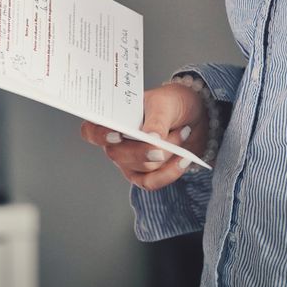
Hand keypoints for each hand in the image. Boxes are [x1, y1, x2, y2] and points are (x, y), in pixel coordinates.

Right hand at [81, 83, 207, 190]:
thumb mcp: (165, 104)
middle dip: (144, 150)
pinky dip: (170, 173)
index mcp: (114, 120)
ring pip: (141, 168)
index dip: (100, 135)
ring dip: (166, 153)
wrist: (194, 115)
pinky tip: (184, 159)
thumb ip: (156, 121)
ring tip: (182, 133)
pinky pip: (152, 182)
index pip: (92, 130)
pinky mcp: (146, 175)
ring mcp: (129, 161)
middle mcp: (116, 143)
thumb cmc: (172, 103)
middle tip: (167, 139)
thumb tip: (151, 139)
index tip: (117, 134)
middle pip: (117, 154)